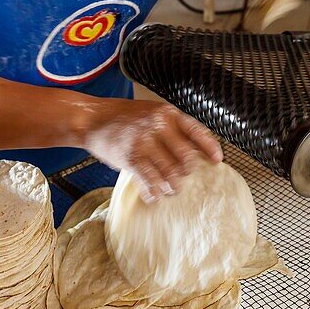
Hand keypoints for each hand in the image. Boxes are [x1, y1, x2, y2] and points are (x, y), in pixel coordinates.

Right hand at [80, 99, 222, 200]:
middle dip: (187, 171)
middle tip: (183, 177)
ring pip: (169, 173)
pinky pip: (149, 181)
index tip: (217, 160)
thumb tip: (196, 150)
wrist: (93, 118)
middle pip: (186, 157)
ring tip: (172, 189)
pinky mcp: (130, 158)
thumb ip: (173, 128)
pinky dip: (154, 192)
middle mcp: (159, 127)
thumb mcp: (154, 113)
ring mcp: (144, 143)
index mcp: (168, 114)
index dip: (210, 147)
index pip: (197, 131)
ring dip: (173, 186)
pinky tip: (154, 195)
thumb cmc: (126, 117)